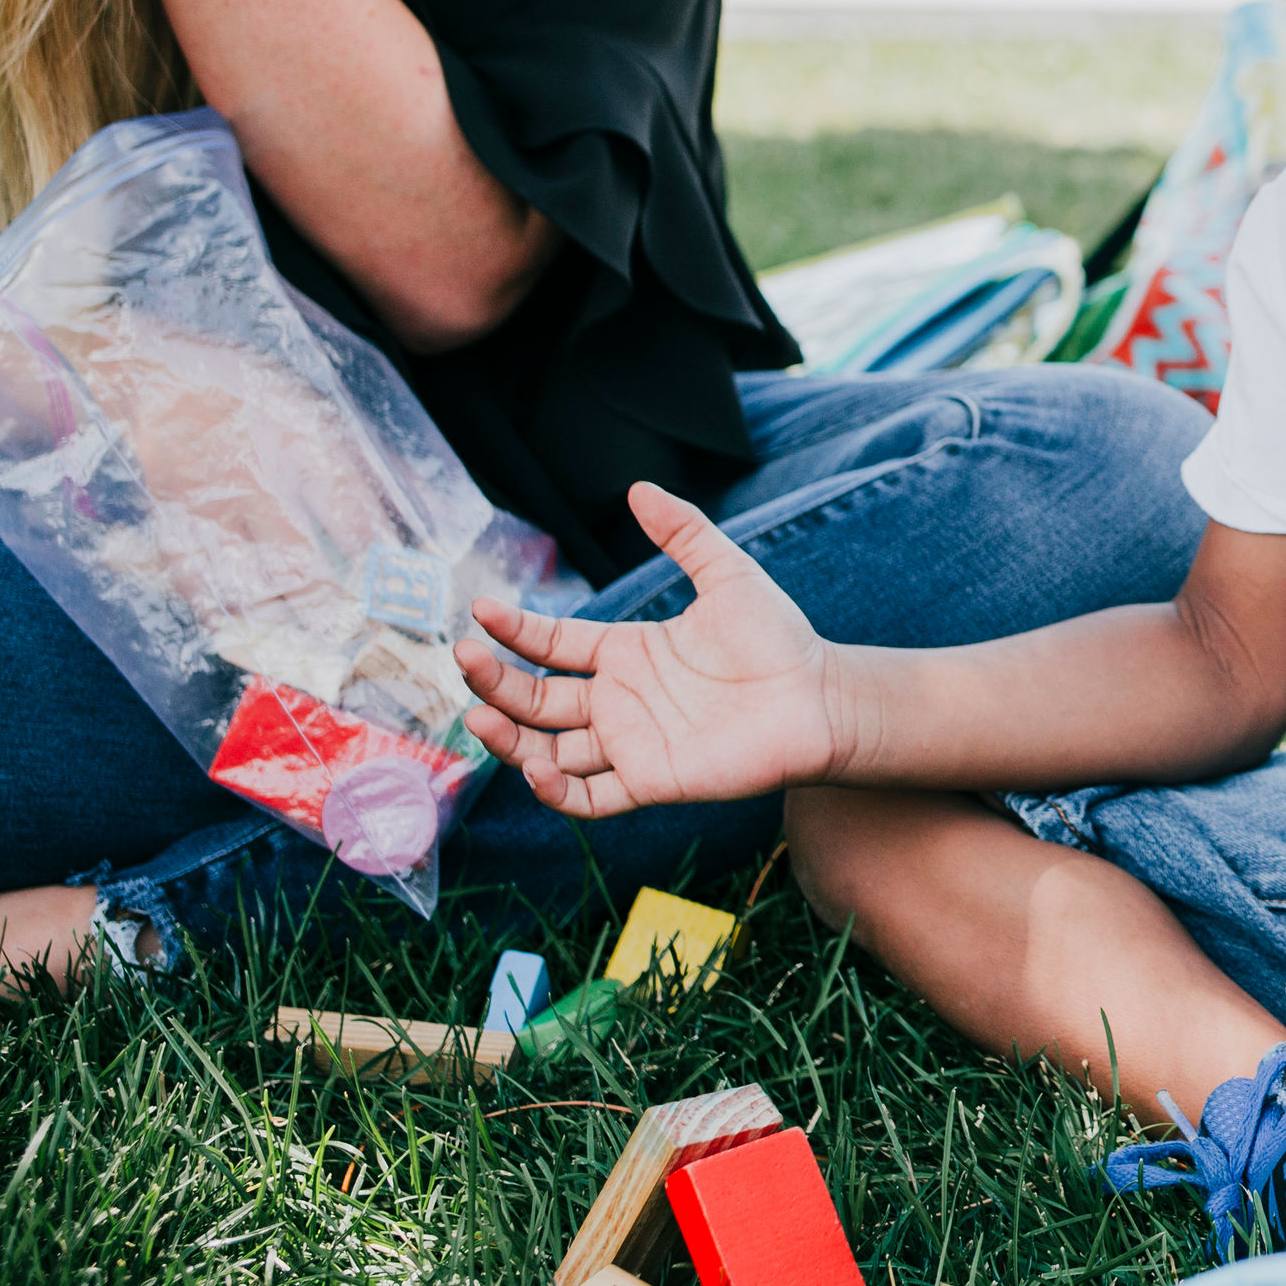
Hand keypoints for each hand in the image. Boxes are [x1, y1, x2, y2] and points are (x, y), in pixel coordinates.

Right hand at [454, 483, 846, 816]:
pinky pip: (591, 796)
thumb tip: (637, 489)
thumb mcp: (726, 573)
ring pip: (549, 750)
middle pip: (535, 698)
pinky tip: (535, 769)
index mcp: (626, 651)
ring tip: (478, 717)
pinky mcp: (652, 781)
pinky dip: (557, 791)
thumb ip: (683, 533)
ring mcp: (631, 743)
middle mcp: (619, 699)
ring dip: (509, 739)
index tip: (482, 611)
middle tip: (463, 659)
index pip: (551, 643)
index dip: (514, 630)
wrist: (821, 698)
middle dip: (495, 682)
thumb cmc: (778, 638)